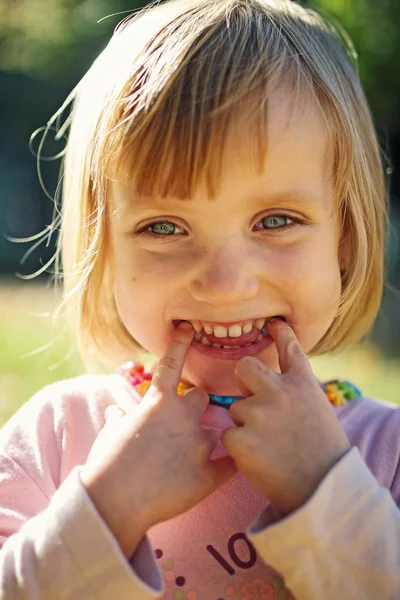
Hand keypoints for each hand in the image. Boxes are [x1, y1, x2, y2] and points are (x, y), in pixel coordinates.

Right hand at [80, 323, 236, 557]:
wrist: (115, 500)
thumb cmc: (107, 464)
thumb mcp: (110, 434)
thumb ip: (119, 420)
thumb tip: (117, 414)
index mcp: (157, 402)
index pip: (171, 364)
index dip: (180, 344)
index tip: (189, 328)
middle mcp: (183, 416)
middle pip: (202, 397)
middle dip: (198, 404)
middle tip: (186, 421)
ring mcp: (200, 443)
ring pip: (216, 431)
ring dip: (207, 440)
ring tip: (188, 460)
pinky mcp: (209, 473)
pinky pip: (230, 465)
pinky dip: (229, 466)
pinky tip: (228, 470)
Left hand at [221, 319, 350, 514]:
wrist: (322, 489)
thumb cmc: (321, 451)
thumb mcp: (316, 408)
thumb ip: (296, 387)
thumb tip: (276, 374)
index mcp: (301, 383)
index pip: (289, 348)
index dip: (280, 334)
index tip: (274, 324)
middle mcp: (278, 391)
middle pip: (245, 367)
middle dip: (245, 379)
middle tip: (256, 402)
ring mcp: (258, 413)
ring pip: (236, 408)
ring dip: (245, 424)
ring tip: (269, 445)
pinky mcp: (240, 438)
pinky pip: (228, 435)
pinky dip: (238, 447)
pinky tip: (258, 458)